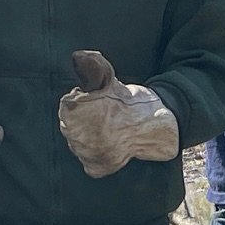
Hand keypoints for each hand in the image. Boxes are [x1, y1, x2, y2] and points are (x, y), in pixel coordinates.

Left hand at [58, 50, 178, 178]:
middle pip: (70, 126)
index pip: (67, 107)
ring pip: (77, 145)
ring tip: (110, 130)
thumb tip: (78, 56)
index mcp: (76, 111)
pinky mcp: (96, 168)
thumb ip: (94, 67)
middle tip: (107, 116)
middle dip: (85, 120)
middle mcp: (77, 136)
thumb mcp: (112, 80)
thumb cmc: (132, 103)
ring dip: (90, 137)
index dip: (84, 102)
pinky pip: (88, 162)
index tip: (100, 101)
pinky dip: (97, 155)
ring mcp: (86, 154)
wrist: (157, 127)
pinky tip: (111, 145)